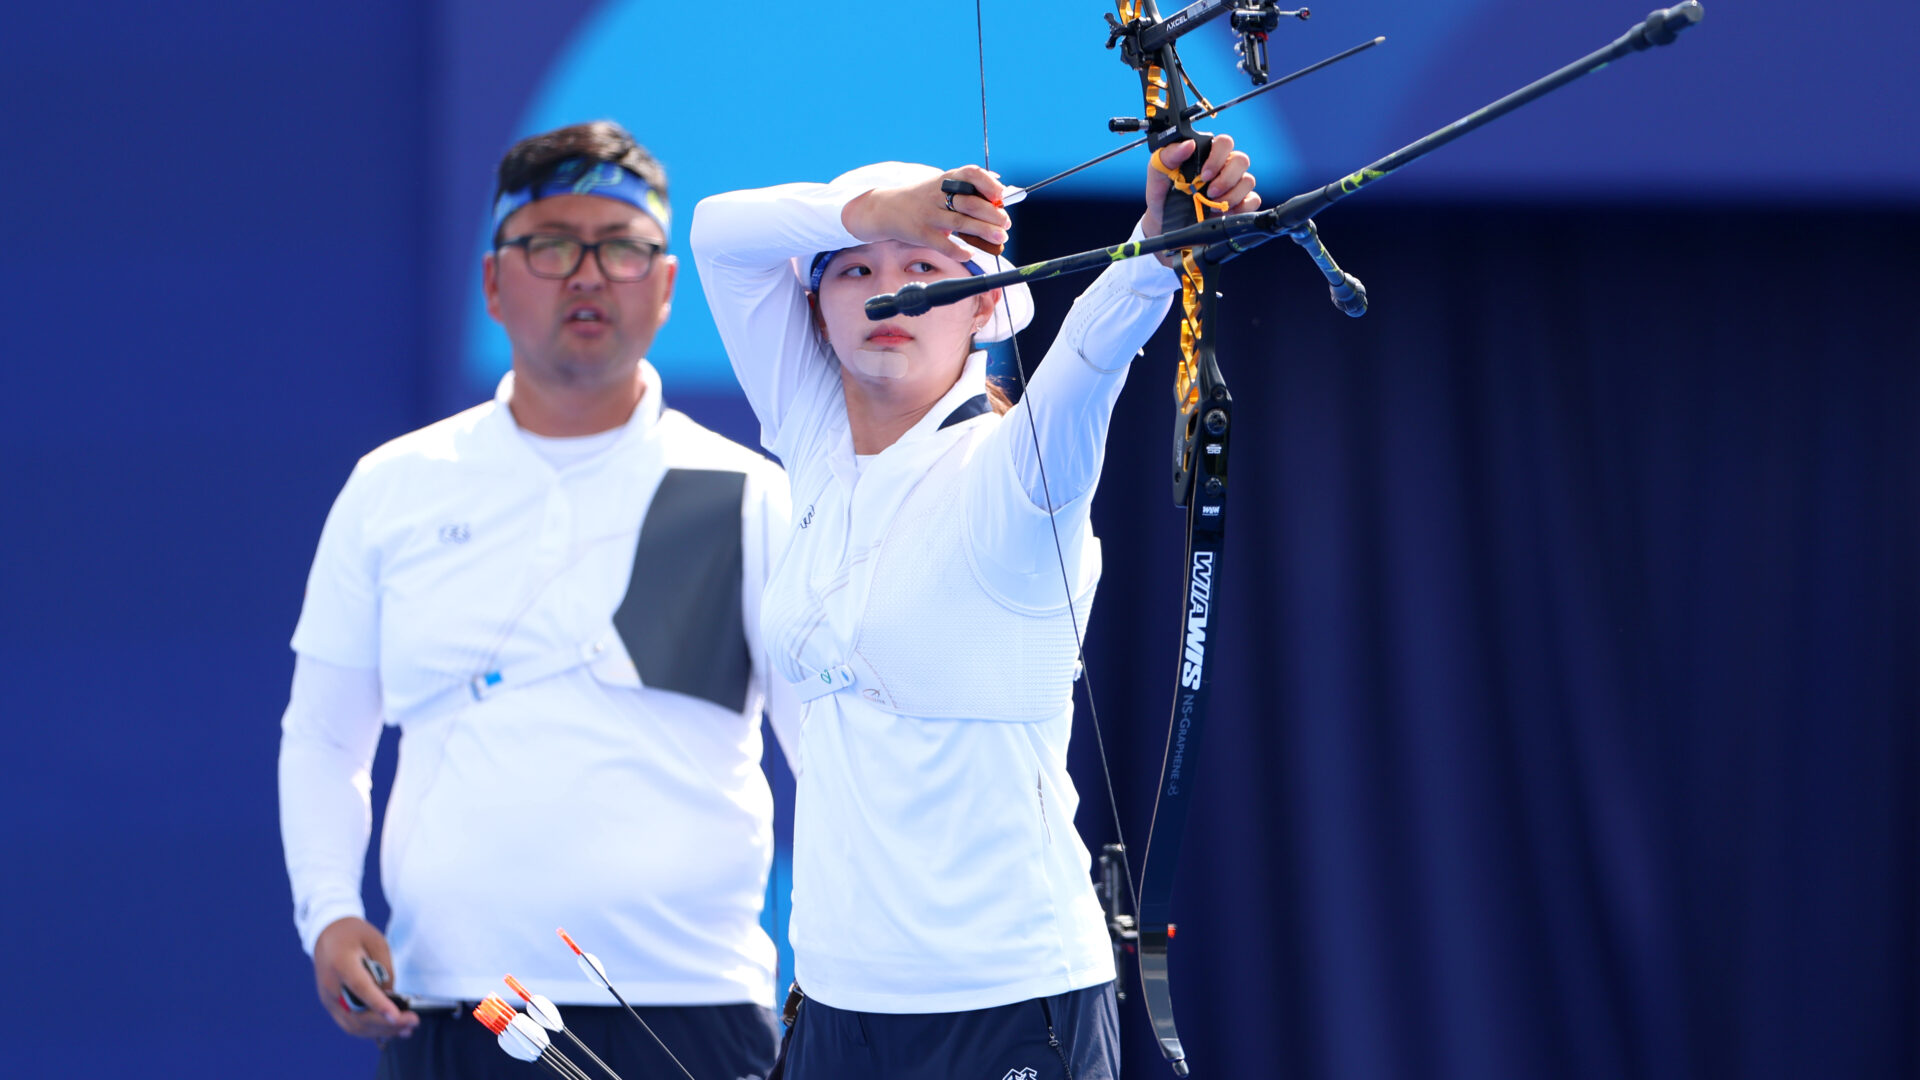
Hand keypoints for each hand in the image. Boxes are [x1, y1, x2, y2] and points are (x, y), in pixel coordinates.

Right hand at [313, 916, 418, 1040]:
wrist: (328, 935)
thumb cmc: (356, 935)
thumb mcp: (377, 942)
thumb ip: (385, 969)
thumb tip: (391, 998)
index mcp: (342, 964)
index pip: (360, 988)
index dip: (378, 1004)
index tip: (396, 1016)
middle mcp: (331, 986)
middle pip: (357, 1014)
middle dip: (387, 1023)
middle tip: (413, 1022)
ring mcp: (329, 999)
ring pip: (354, 1025)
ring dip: (381, 1030)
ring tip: (406, 1029)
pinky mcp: (331, 1006)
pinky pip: (350, 1025)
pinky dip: (371, 1030)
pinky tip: (390, 1029)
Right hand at [842, 165, 1011, 258]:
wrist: (886, 209)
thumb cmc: (923, 198)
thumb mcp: (941, 185)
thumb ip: (968, 186)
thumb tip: (1000, 185)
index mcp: (945, 179)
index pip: (970, 173)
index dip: (988, 183)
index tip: (1001, 194)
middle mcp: (937, 195)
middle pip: (970, 203)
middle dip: (992, 214)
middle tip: (1006, 223)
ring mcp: (929, 215)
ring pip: (961, 223)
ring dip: (984, 231)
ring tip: (1000, 237)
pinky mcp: (921, 234)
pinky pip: (943, 244)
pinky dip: (959, 251)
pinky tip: (970, 254)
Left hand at [1142, 134, 1259, 266]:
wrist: (1163, 222)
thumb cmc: (1163, 194)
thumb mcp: (1158, 172)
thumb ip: (1169, 154)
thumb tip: (1189, 145)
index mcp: (1207, 154)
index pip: (1225, 143)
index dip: (1218, 157)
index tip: (1204, 175)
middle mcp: (1223, 167)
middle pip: (1241, 160)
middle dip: (1226, 178)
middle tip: (1209, 192)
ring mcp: (1233, 186)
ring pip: (1248, 181)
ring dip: (1231, 195)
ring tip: (1213, 206)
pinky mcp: (1240, 204)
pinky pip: (1253, 200)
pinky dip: (1241, 207)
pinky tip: (1223, 212)